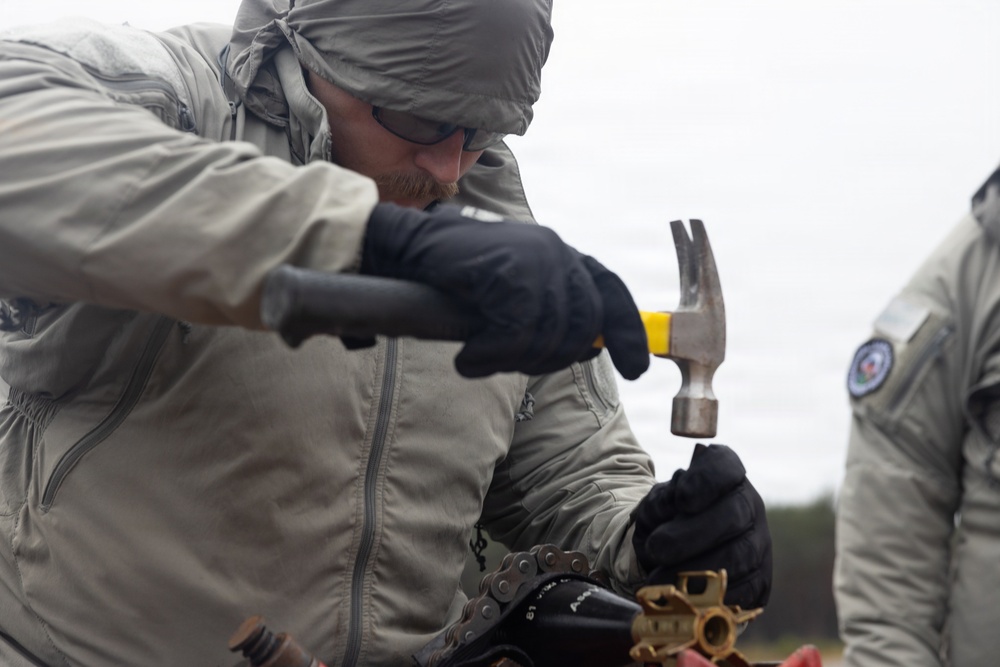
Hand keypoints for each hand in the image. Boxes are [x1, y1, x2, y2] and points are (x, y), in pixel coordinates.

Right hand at [360, 203, 649, 378]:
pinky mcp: (508, 272)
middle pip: (581, 328)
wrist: (405, 250)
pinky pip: (515, 335)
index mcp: (561, 254)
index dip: (628, 333)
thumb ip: (548, 312)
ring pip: (547, 337)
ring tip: (477, 358)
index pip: (611, 292)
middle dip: (548, 359)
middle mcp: (555, 251)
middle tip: (506, 363)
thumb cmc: (453, 279)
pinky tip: (467, 358)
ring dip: (509, 361)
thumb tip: (589, 348)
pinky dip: (490, 357)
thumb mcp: (510, 294)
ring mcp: (534, 259)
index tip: (637, 369)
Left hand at [632, 444, 771, 608]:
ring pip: (740, 556)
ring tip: (659, 578)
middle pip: (734, 515)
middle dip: (692, 535)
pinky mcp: (761, 578)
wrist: (675, 550)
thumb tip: (669, 509)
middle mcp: (748, 503)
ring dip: (696, 570)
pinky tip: (684, 598)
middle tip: (656, 548)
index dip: (706, 482)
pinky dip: (713, 596)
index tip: (682, 498)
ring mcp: (759, 541)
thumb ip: (660, 503)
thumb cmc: (667, 517)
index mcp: (725, 473)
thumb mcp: (657, 503)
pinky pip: (746, 590)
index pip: (724, 467)